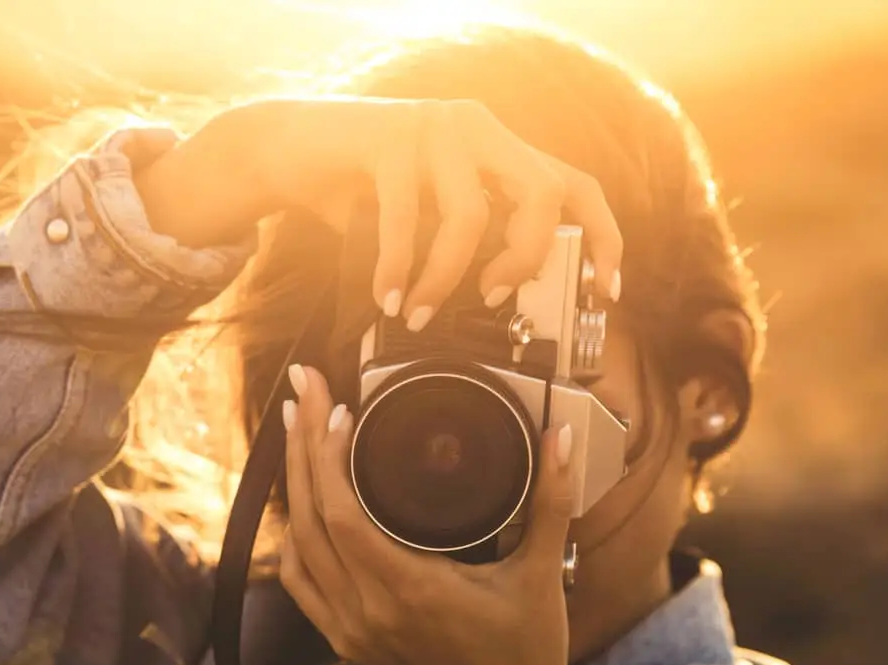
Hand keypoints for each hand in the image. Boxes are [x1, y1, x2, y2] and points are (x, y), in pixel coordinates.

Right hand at [137, 96, 623, 321]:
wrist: (281, 148)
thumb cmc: (355, 190)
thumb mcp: (422, 216)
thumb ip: (462, 242)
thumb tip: (497, 305)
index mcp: (495, 147)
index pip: (574, 184)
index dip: (603, 237)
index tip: (606, 291)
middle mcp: (476, 128)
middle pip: (540, 191)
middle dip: (526, 257)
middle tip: (495, 299)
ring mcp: (435, 126)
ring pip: (469, 214)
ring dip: (445, 278)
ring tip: (422, 315)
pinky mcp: (388, 137)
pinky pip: (406, 218)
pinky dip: (398, 269)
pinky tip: (386, 297)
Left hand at [277, 364, 575, 664]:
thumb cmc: (526, 651)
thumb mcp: (541, 574)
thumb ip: (550, 502)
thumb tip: (559, 438)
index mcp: (409, 591)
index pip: (342, 514)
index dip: (329, 457)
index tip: (339, 408)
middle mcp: (367, 611)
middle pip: (309, 518)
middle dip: (302, 447)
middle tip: (303, 390)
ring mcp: (349, 628)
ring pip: (296, 546)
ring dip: (293, 486)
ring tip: (298, 429)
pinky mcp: (344, 639)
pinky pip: (299, 579)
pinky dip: (296, 535)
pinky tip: (302, 499)